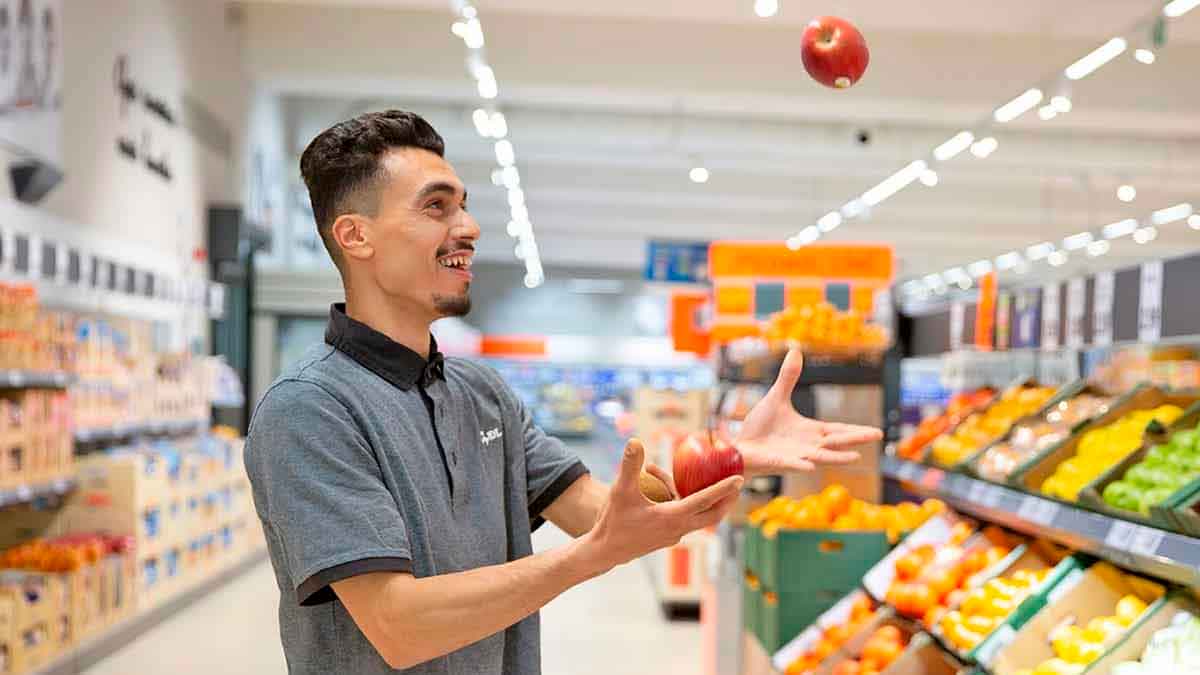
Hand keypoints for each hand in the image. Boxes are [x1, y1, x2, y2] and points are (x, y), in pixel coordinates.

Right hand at [581, 439, 741, 573]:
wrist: (604, 551)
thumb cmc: (613, 521)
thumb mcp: (620, 490)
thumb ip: (630, 465)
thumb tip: (635, 440)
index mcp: (672, 517)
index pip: (705, 501)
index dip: (723, 489)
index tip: (740, 479)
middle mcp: (678, 529)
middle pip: (712, 515)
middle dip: (726, 500)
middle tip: (737, 484)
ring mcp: (673, 536)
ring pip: (697, 517)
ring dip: (704, 502)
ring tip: (698, 481)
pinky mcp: (667, 538)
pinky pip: (685, 520)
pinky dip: (687, 506)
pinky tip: (673, 493)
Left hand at [736, 349, 882, 476]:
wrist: (740, 446)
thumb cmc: (760, 426)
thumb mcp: (776, 397)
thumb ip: (788, 377)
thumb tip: (796, 349)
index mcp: (810, 431)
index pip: (838, 430)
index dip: (856, 430)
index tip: (877, 432)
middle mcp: (807, 445)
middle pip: (836, 442)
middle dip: (855, 439)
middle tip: (877, 436)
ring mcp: (794, 456)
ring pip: (820, 457)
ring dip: (836, 458)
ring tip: (855, 457)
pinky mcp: (778, 463)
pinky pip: (791, 464)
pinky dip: (801, 465)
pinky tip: (811, 465)